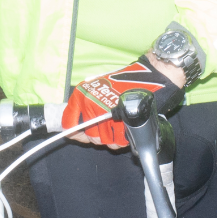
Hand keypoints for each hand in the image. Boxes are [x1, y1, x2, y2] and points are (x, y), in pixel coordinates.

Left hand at [62, 56, 184, 147]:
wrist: (147, 76)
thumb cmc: (123, 83)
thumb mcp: (97, 90)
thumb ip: (86, 109)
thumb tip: (76, 131)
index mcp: (81, 96)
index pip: (69, 123)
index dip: (75, 134)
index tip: (80, 137)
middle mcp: (90, 105)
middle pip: (90, 137)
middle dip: (100, 137)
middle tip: (109, 128)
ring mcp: (106, 114)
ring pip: (105, 141)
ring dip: (113, 139)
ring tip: (120, 128)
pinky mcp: (122, 122)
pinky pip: (119, 141)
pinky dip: (123, 139)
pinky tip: (127, 130)